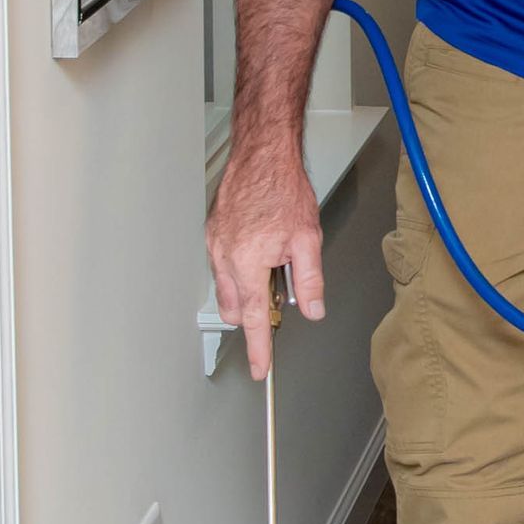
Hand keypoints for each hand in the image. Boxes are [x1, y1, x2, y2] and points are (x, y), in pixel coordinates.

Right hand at [206, 137, 325, 380]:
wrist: (262, 154)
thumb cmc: (283, 188)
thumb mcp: (308, 238)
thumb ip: (310, 279)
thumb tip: (312, 310)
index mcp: (248, 261)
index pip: (255, 318)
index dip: (258, 347)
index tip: (259, 368)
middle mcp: (224, 255)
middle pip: (236, 308)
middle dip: (255, 313)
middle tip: (281, 292)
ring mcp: (214, 244)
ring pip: (227, 288)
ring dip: (247, 289)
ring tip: (273, 261)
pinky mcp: (211, 233)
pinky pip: (221, 266)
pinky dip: (239, 269)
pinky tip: (259, 248)